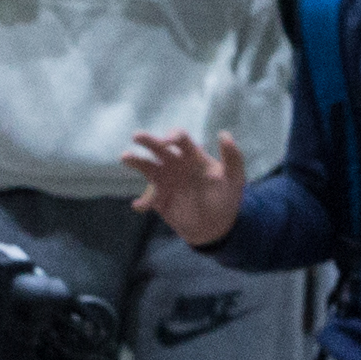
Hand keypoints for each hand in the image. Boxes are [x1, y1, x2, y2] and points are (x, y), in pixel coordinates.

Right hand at [121, 128, 247, 244]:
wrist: (216, 225)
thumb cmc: (226, 197)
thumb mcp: (235, 178)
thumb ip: (233, 157)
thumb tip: (224, 134)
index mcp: (192, 155)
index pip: (180, 139)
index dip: (173, 136)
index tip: (168, 141)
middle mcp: (175, 163)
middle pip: (159, 147)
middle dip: (148, 140)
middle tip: (137, 136)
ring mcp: (164, 180)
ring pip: (147, 166)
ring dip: (136, 161)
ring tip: (125, 156)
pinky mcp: (158, 198)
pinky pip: (147, 198)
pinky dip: (142, 202)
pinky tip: (139, 207)